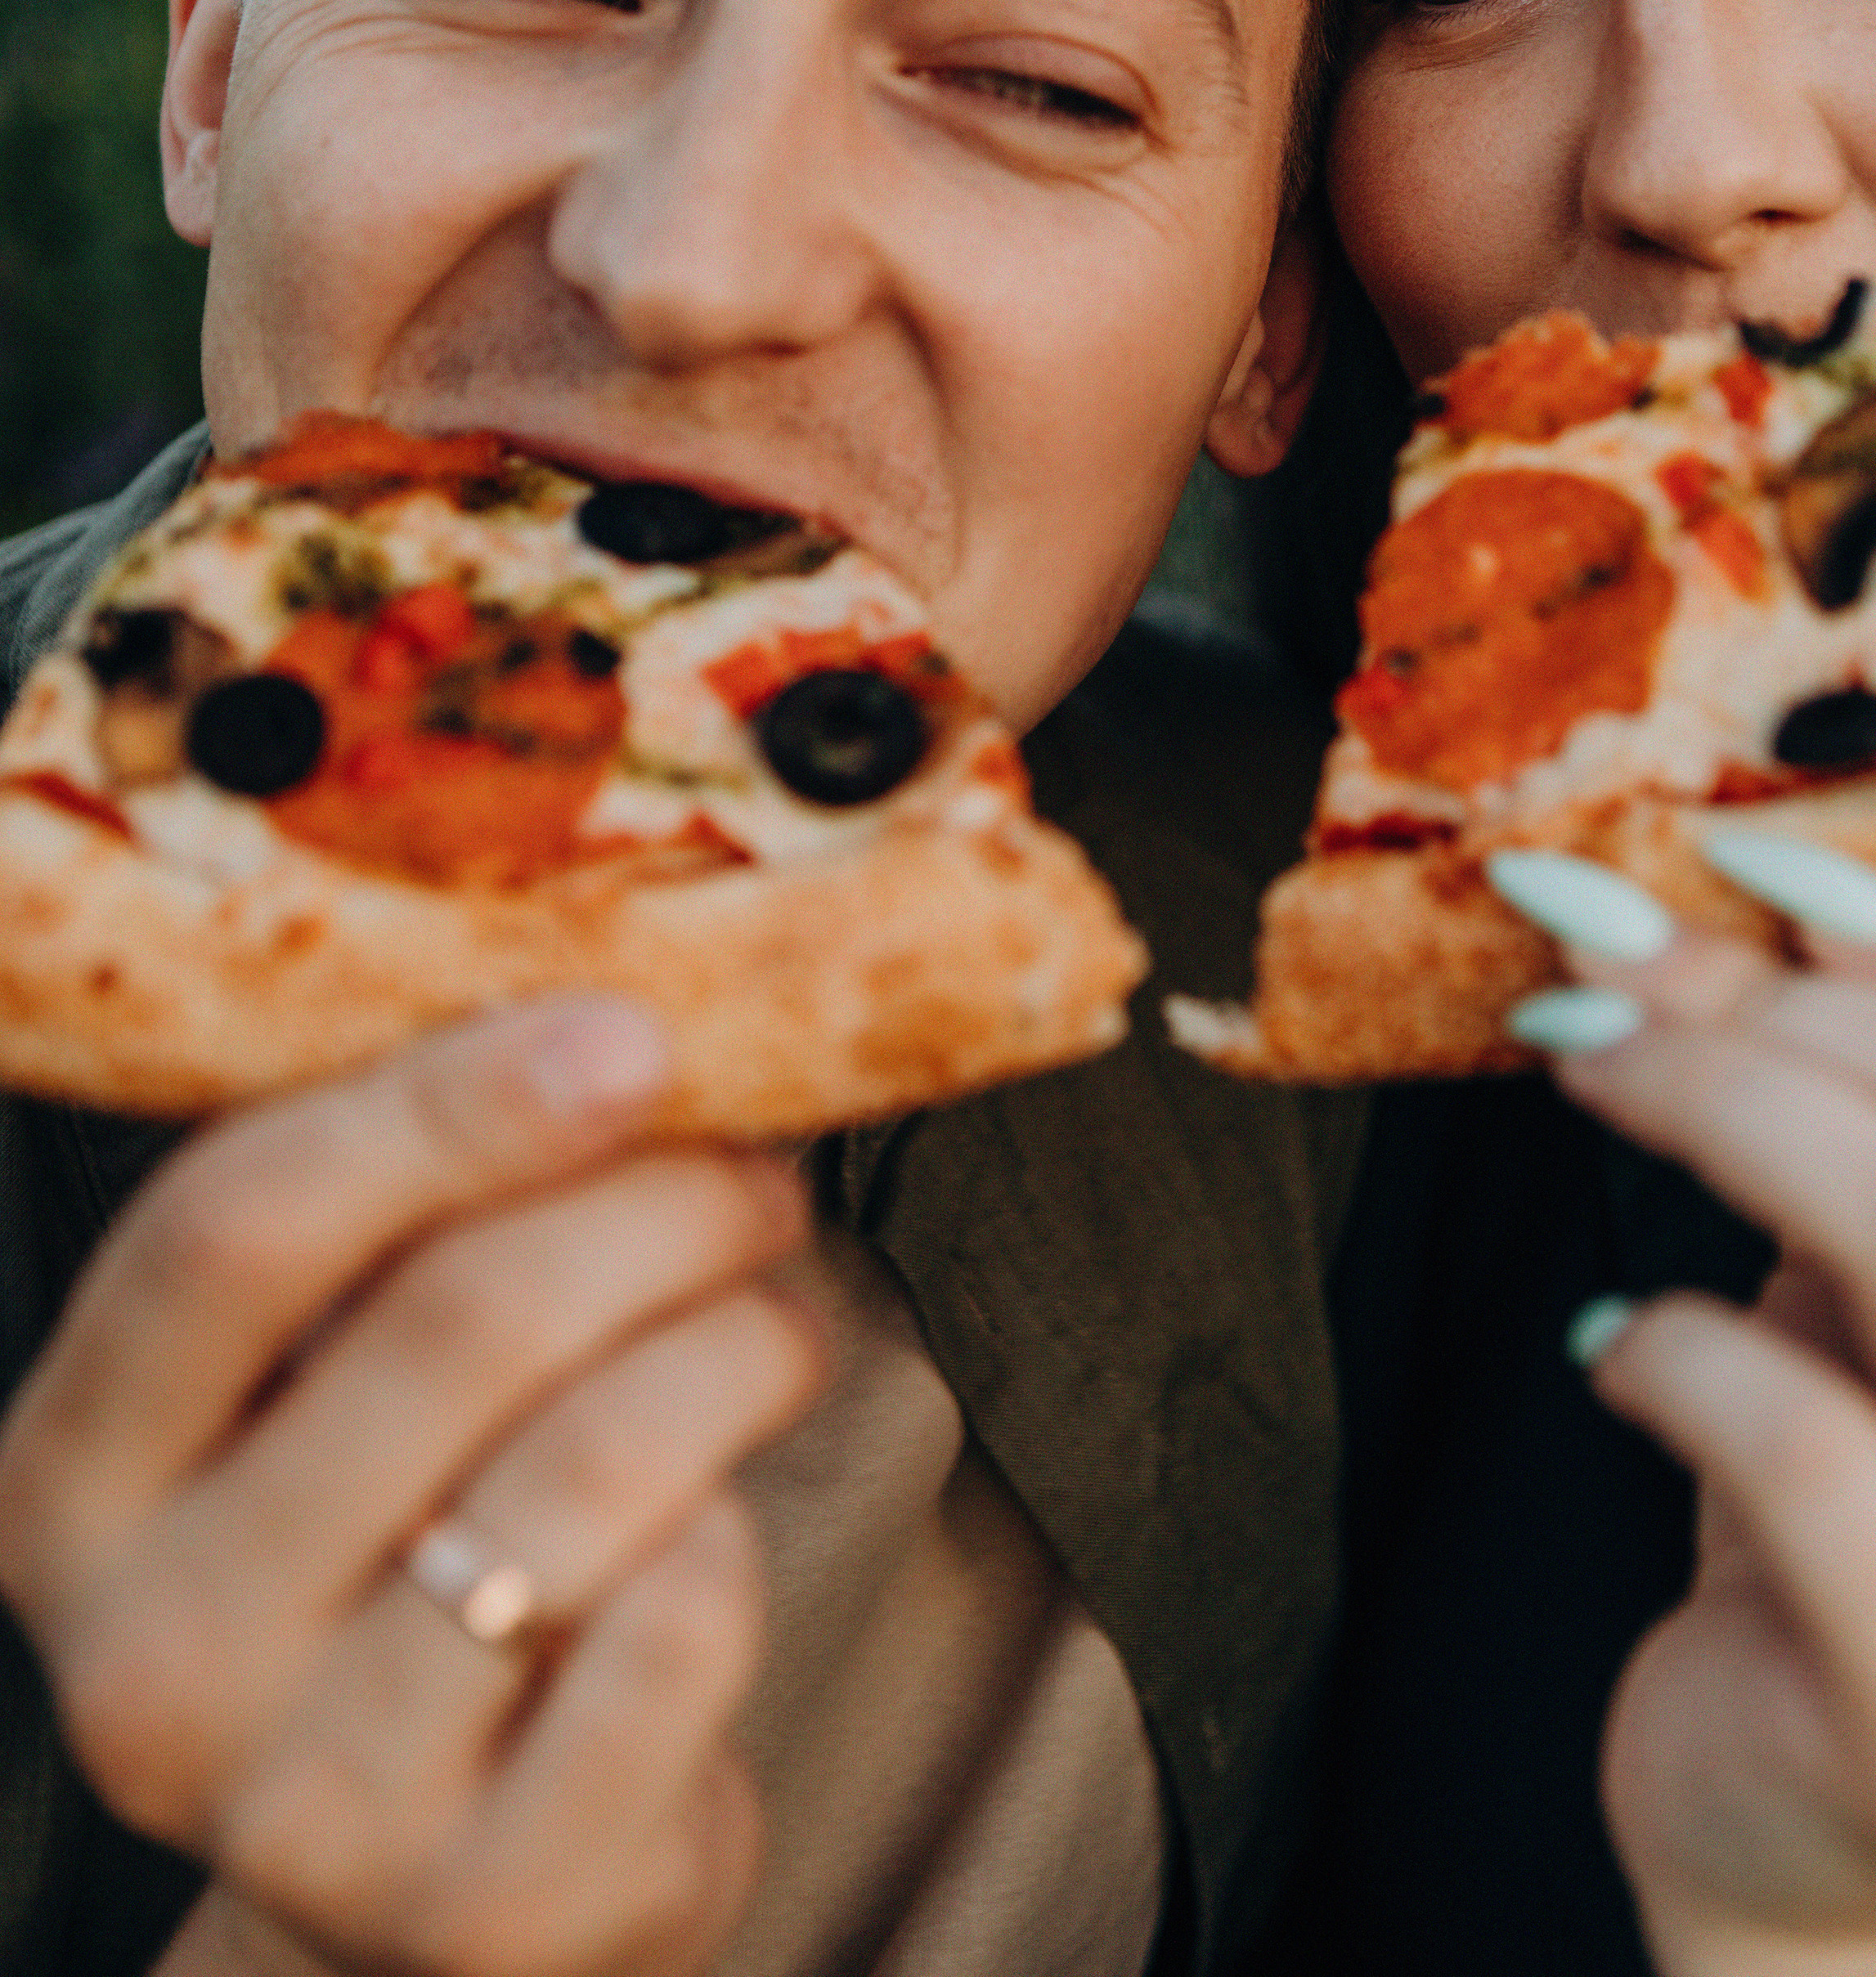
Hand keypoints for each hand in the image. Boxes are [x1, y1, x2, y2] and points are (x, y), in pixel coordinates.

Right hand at [0, 998, 827, 1976]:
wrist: (463, 1879)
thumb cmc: (405, 1557)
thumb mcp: (324, 1395)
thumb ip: (398, 1224)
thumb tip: (605, 1015)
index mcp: (74, 1477)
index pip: (233, 1228)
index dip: (448, 1102)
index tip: (632, 1035)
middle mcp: (149, 1652)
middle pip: (456, 1321)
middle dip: (659, 1209)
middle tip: (754, 1183)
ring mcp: (304, 1802)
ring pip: (598, 1463)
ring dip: (738, 1347)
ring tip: (773, 1326)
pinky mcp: (486, 1903)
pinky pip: (682, 1622)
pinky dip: (742, 1533)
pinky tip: (718, 1523)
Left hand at [1491, 847, 1875, 1976]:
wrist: (1846, 1876)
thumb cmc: (1855, 1523)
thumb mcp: (1857, 1286)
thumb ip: (1843, 1098)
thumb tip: (1724, 887)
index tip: (1735, 862)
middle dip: (1775, 1011)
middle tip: (1590, 984)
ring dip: (1724, 1115)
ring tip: (1574, 1067)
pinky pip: (1816, 1456)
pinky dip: (1678, 1355)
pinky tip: (1604, 1348)